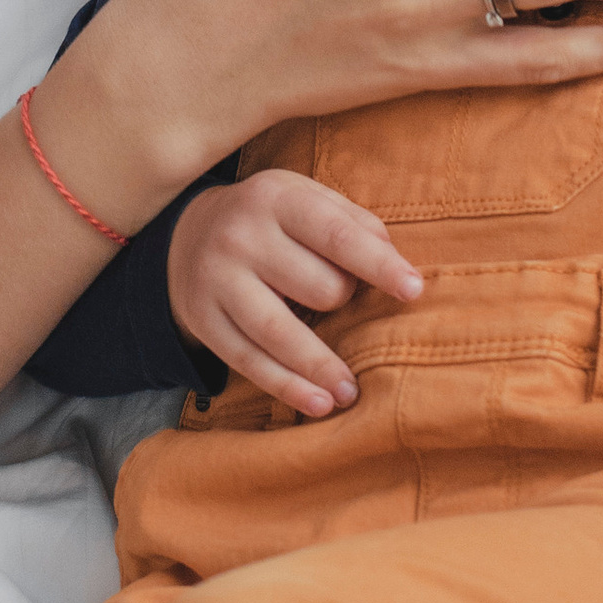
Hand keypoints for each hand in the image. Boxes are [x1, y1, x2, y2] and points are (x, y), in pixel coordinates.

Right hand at [167, 171, 421, 418]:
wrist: (188, 233)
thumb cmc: (272, 221)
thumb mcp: (307, 200)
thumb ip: (355, 224)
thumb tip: (399, 267)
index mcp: (276, 199)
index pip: (337, 235)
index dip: (379, 265)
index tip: (414, 291)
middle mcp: (241, 236)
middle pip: (315, 287)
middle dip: (341, 302)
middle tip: (343, 304)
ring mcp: (217, 279)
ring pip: (279, 332)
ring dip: (320, 367)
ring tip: (350, 393)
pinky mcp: (202, 318)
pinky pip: (248, 360)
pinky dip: (285, 386)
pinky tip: (317, 403)